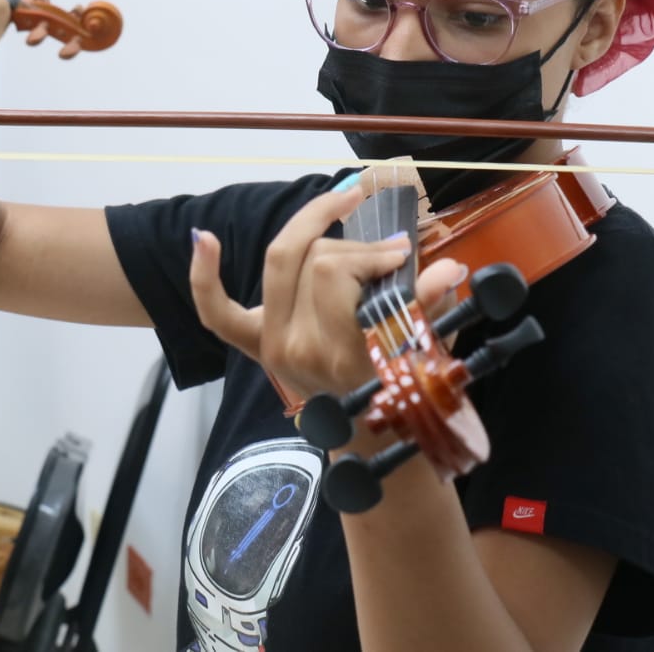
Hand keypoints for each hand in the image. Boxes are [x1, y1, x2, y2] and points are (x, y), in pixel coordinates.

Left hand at [189, 182, 468, 402]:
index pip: (336, 270)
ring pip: (280, 261)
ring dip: (314, 233)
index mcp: (337, 350)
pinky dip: (205, 275)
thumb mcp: (423, 348)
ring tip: (345, 217)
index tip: (404, 256)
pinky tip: (205, 238)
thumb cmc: (403, 387)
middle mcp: (295, 345)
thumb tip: (448, 269)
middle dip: (355, 245)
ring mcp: (269, 343)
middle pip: (311, 258)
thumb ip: (428, 307)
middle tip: (389, 252)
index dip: (371, 252)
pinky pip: (216, 311)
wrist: (371, 436)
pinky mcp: (253, 344)